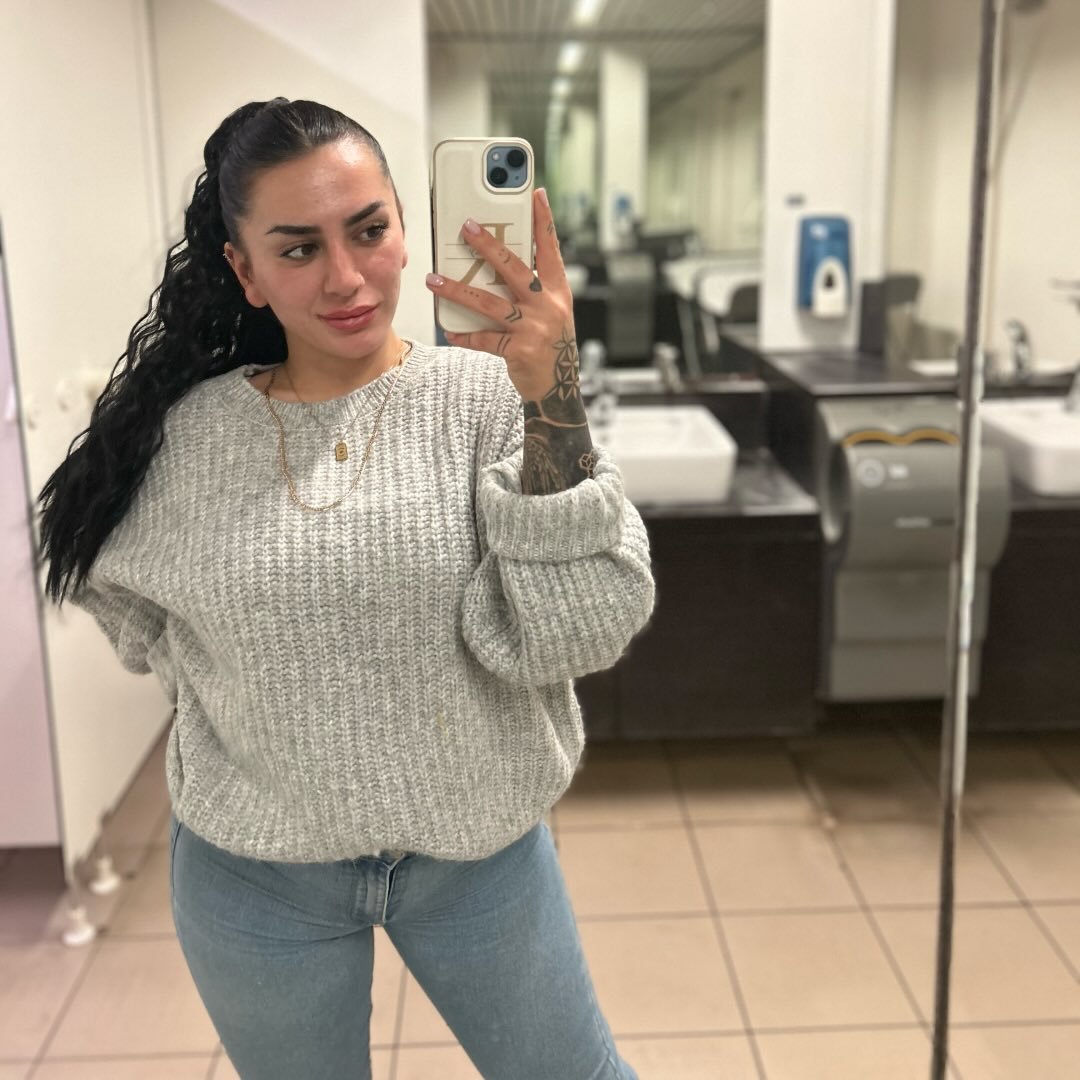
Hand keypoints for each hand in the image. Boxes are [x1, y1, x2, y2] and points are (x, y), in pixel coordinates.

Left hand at [425, 188, 577, 403]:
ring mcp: (534, 328)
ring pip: (489, 303)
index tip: (535, 194)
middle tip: (466, 228)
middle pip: (514, 268)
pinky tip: (450, 330)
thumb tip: (500, 263)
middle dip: (488, 246)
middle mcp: (548, 306)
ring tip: (434, 280)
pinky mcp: (519, 351)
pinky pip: (485, 339)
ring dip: (457, 290)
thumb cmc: (550, 345)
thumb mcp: (552, 312)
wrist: (557, 389)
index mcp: (558, 292)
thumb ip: (534, 288)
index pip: (551, 249)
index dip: (544, 221)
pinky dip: (465, 335)